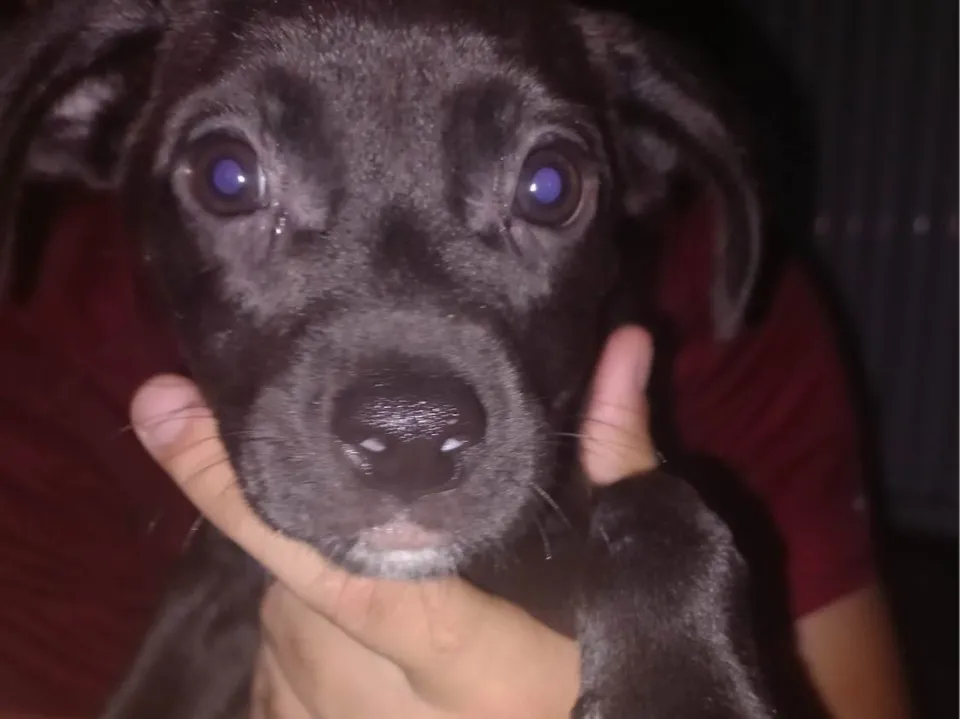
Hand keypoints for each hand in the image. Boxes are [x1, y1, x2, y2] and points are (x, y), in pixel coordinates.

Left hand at [130, 326, 656, 717]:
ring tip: (421, 597)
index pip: (323, 548)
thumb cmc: (578, 696)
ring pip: (289, 586)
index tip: (161, 404)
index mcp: (433, 638)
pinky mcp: (275, 710)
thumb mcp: (610, 598)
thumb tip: (628, 347)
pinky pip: (278, 632)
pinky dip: (317, 617)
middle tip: (425, 541)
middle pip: (310, 547)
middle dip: (338, 512)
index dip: (234, 482)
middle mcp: (344, 672)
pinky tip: (375, 644)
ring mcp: (299, 699)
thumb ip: (613, 472)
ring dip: (336, 565)